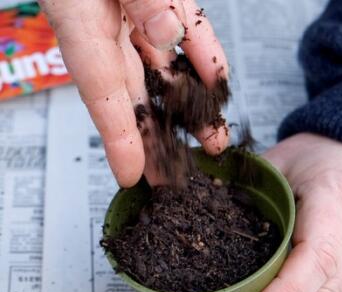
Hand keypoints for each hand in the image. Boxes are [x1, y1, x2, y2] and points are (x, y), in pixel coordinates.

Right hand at [40, 0, 228, 186]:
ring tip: (210, 136)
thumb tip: (168, 34)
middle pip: (132, 94)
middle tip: (172, 176)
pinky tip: (215, 83)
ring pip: (161, 70)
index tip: (130, 175)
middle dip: (155, 139)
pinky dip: (200, 56)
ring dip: (187, 105)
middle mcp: (104, 23)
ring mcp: (131, 14)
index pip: (100, 90)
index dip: (117, 138)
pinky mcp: (155, 0)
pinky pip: (182, 33)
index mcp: (79, 17)